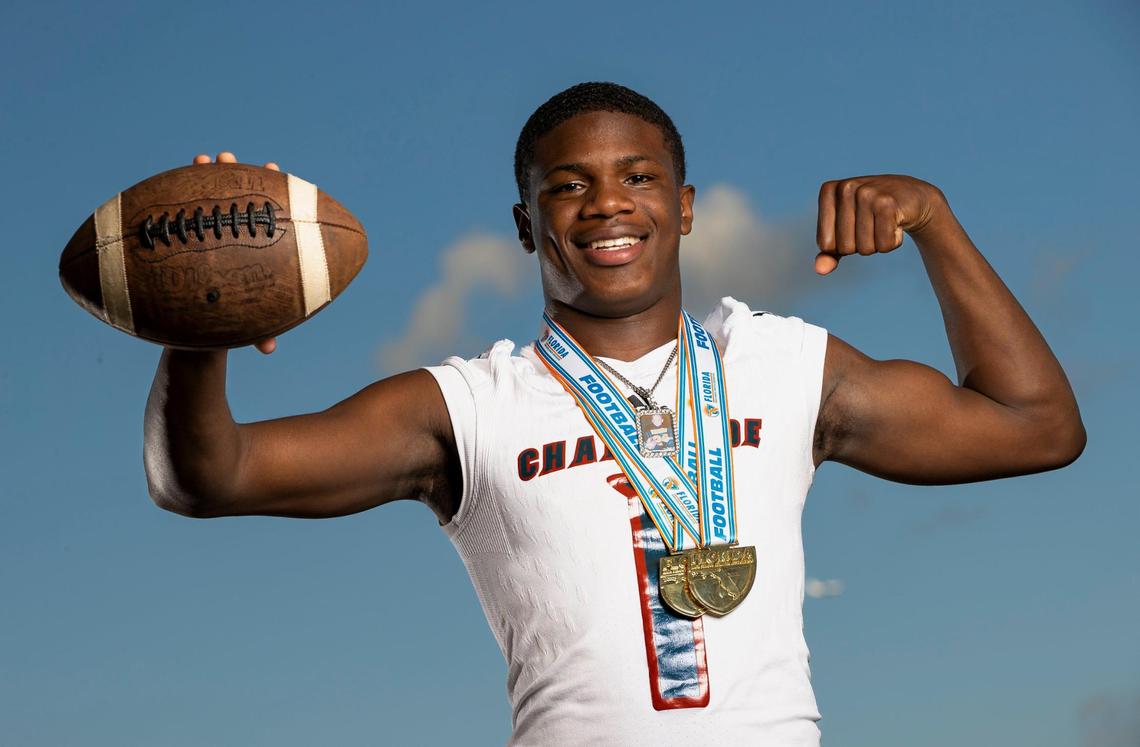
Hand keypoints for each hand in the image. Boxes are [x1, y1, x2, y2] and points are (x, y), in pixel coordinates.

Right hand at [192, 151, 280, 353]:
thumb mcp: (246, 323)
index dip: (273, 188)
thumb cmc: (233, 319)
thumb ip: (258, 332)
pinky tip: (166, 185)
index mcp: (260, 245)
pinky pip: (178, 213)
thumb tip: (269, 349)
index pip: (269, 210)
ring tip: (202, 159)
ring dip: (205, 175)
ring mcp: (210, 230)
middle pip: (239, 196)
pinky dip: (174, 197)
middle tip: (229, 159)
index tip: (275, 170)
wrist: (205, 324)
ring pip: (209, 197)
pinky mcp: (186, 236)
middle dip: (235, 173)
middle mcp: (236, 232)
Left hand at [814, 174, 946, 274]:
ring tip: (885, 223)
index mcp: (828, 191)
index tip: (855, 226)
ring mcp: (867, 193)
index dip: (842, 245)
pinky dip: (893, 242)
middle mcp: (846, 188)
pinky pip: (884, 245)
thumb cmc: (871, 216)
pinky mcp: (888, 203)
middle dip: (861, 245)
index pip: (825, 244)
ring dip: (878, 245)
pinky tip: (897, 223)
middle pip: (845, 248)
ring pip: (865, 248)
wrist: (913, 197)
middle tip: (873, 224)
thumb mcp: (846, 232)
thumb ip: (829, 253)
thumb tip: (821, 270)